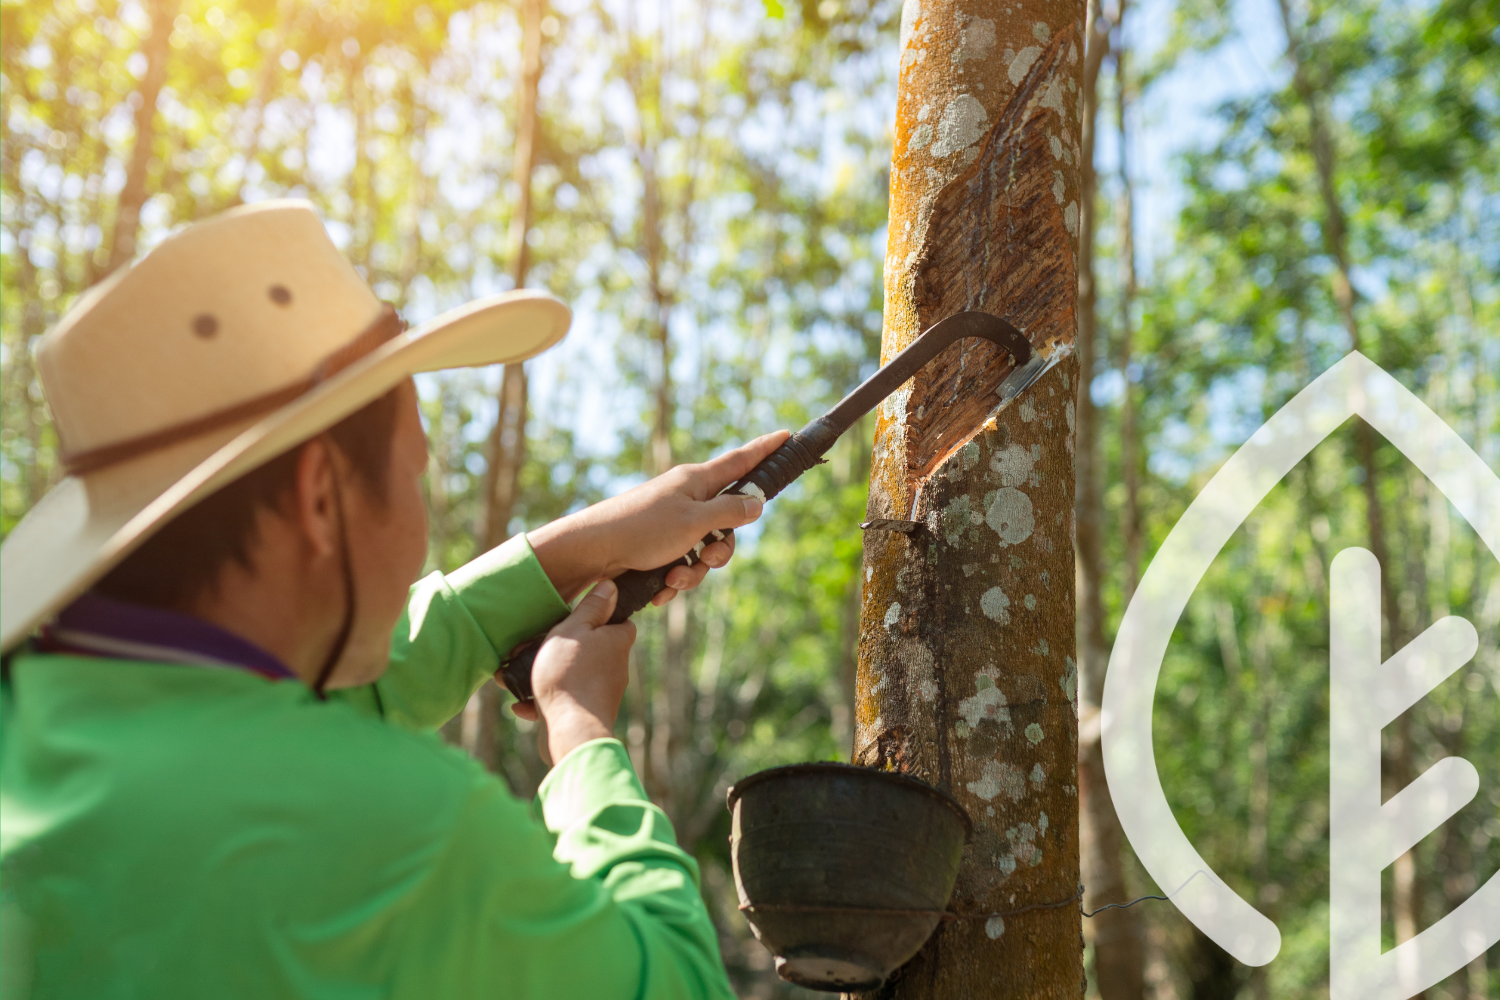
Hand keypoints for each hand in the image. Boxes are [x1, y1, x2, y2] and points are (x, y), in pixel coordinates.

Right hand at [510, 579, 635, 764]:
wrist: (571, 730)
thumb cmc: (571, 675)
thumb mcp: (574, 630)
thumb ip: (591, 607)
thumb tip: (612, 585)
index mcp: (617, 643)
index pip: (619, 623)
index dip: (601, 616)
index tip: (577, 617)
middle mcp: (614, 668)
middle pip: (591, 649)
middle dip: (562, 648)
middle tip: (533, 647)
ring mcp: (601, 693)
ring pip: (572, 675)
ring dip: (546, 674)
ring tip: (516, 674)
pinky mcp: (585, 713)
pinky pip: (563, 700)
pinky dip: (542, 700)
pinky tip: (522, 705)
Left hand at [527, 430, 790, 604]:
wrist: (592, 552)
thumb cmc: (642, 528)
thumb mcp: (695, 521)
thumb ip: (730, 512)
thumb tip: (757, 501)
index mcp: (696, 481)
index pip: (740, 461)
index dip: (764, 450)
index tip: (786, 435)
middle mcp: (685, 499)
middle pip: (726, 523)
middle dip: (720, 551)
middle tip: (707, 559)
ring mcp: (670, 523)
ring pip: (703, 552)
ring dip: (693, 573)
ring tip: (672, 579)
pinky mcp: (656, 547)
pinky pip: (681, 566)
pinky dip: (673, 580)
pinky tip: (660, 589)